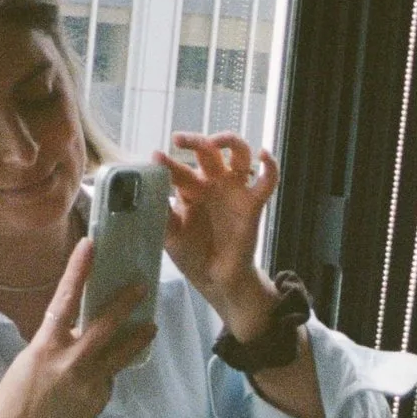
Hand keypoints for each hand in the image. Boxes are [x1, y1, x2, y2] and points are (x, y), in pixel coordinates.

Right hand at [0, 239, 154, 417]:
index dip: (78, 271)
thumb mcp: (31, 360)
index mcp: (45, 345)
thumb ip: (58, 344)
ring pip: (122, 353)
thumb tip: (82, 332)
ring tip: (151, 326)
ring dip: (139, 338)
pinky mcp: (99, 398)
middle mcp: (70, 360)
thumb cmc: (17, 395)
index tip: (91, 246)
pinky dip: (105, 375)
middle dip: (125, 302)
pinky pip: (108, 379)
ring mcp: (89, 380)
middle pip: (106, 324)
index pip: (65, 299)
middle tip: (143, 285)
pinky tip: (94, 382)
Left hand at [158, 133, 280, 338]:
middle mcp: (212, 184)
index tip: (156, 157)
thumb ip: (162, 214)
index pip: (177, 169)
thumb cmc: (191, 254)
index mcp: (188, 189)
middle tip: (179, 139)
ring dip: (229, 141)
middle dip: (194, 140)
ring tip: (219, 141)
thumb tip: (146, 193)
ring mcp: (234, 191)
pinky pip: (267, 180)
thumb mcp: (169, 235)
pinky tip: (265, 154)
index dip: (167, 162)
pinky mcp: (253, 203)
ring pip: (237, 155)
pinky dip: (271, 165)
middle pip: (206, 151)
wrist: (216, 278)